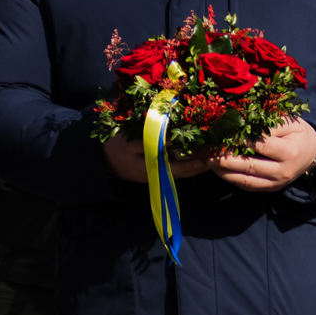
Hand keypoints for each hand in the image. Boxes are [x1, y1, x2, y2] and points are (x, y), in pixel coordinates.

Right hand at [102, 132, 216, 184]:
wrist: (98, 159)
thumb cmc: (114, 148)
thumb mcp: (130, 141)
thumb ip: (152, 141)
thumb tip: (174, 138)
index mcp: (151, 171)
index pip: (180, 169)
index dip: (196, 163)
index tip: (211, 157)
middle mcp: (157, 176)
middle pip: (184, 172)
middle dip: (200, 163)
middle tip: (217, 154)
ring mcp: (155, 174)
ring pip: (180, 170)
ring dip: (194, 161)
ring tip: (210, 152)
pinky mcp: (154, 169)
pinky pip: (173, 166)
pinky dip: (185, 159)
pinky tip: (193, 151)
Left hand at [214, 118, 315, 192]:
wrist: (313, 154)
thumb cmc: (299, 134)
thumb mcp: (291, 123)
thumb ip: (270, 123)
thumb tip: (243, 121)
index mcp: (289, 152)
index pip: (260, 146)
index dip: (239, 139)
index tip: (221, 133)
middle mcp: (282, 172)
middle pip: (249, 165)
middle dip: (224, 157)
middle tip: (205, 149)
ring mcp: (274, 183)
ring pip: (244, 179)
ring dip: (222, 170)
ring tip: (206, 159)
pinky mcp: (268, 189)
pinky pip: (245, 185)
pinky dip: (229, 177)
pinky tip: (216, 167)